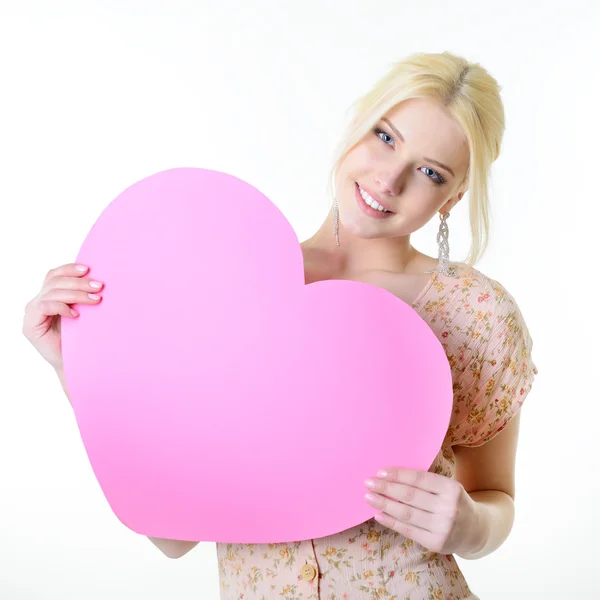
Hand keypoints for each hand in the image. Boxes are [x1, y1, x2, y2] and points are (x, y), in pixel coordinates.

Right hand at [22, 263, 103, 371]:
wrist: (75, 363)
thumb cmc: (81, 337)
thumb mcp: (82, 311)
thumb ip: (81, 296)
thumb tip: (98, 279)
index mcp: (48, 295)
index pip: (54, 275)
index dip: (69, 269)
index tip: (88, 268)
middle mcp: (37, 302)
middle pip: (54, 282)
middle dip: (79, 282)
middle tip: (99, 286)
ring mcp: (32, 312)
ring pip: (52, 292)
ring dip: (76, 294)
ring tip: (95, 299)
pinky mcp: (30, 325)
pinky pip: (45, 306)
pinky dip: (62, 307)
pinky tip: (76, 315)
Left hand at [364, 467, 481, 555]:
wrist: (476, 530)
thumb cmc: (453, 502)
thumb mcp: (448, 487)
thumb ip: (426, 482)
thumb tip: (390, 475)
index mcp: (451, 488)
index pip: (419, 479)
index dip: (398, 475)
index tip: (380, 471)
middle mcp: (448, 508)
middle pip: (410, 496)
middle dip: (386, 488)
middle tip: (368, 482)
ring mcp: (443, 527)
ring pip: (406, 513)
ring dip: (384, 504)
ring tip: (369, 497)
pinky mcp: (436, 543)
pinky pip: (408, 530)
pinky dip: (391, 522)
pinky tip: (378, 514)